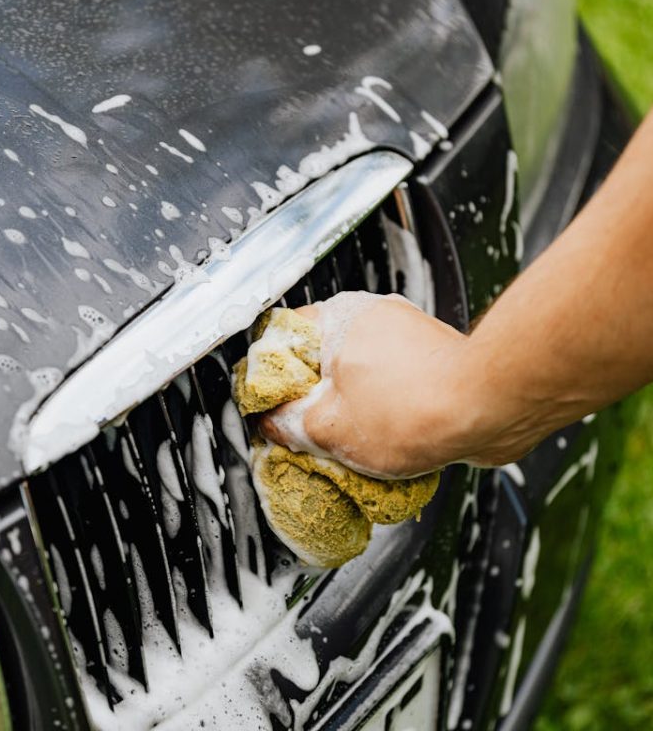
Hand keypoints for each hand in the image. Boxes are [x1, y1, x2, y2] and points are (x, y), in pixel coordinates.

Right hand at [258, 292, 529, 478]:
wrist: (493, 410)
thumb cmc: (416, 409)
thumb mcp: (329, 429)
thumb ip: (289, 424)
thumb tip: (274, 424)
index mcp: (339, 318)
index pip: (283, 338)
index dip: (271, 378)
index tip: (269, 408)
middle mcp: (373, 317)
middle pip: (322, 360)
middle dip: (314, 400)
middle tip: (309, 433)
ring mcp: (407, 336)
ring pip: (360, 375)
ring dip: (352, 409)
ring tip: (352, 445)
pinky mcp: (434, 359)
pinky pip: (394, 386)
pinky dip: (386, 412)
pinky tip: (388, 443)